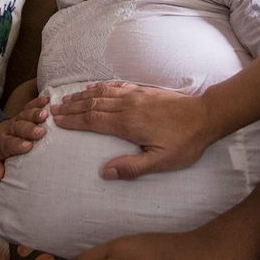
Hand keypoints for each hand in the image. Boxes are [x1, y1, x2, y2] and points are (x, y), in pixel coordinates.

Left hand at [0, 95, 49, 181]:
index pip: (8, 144)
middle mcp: (8, 130)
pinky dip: (37, 102)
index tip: (27, 146)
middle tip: (40, 132)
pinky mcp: (21, 115)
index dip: (17, 145)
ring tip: (45, 114)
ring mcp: (15, 121)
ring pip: (24, 116)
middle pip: (18, 128)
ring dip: (35, 114)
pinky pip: (28, 107)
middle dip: (29, 129)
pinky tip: (46, 100)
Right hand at [51, 83, 213, 179]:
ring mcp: (136, 96)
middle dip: (71, 107)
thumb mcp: (161, 162)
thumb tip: (104, 172)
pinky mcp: (144, 91)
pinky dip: (101, 87)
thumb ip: (132, 168)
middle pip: (92, 105)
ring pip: (102, 93)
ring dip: (82, 96)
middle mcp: (128, 106)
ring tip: (66, 97)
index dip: (73, 121)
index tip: (55, 121)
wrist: (206, 115)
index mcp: (128, 124)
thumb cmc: (185, 142)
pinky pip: (116, 86)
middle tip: (52, 109)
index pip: (93, 121)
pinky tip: (94, 88)